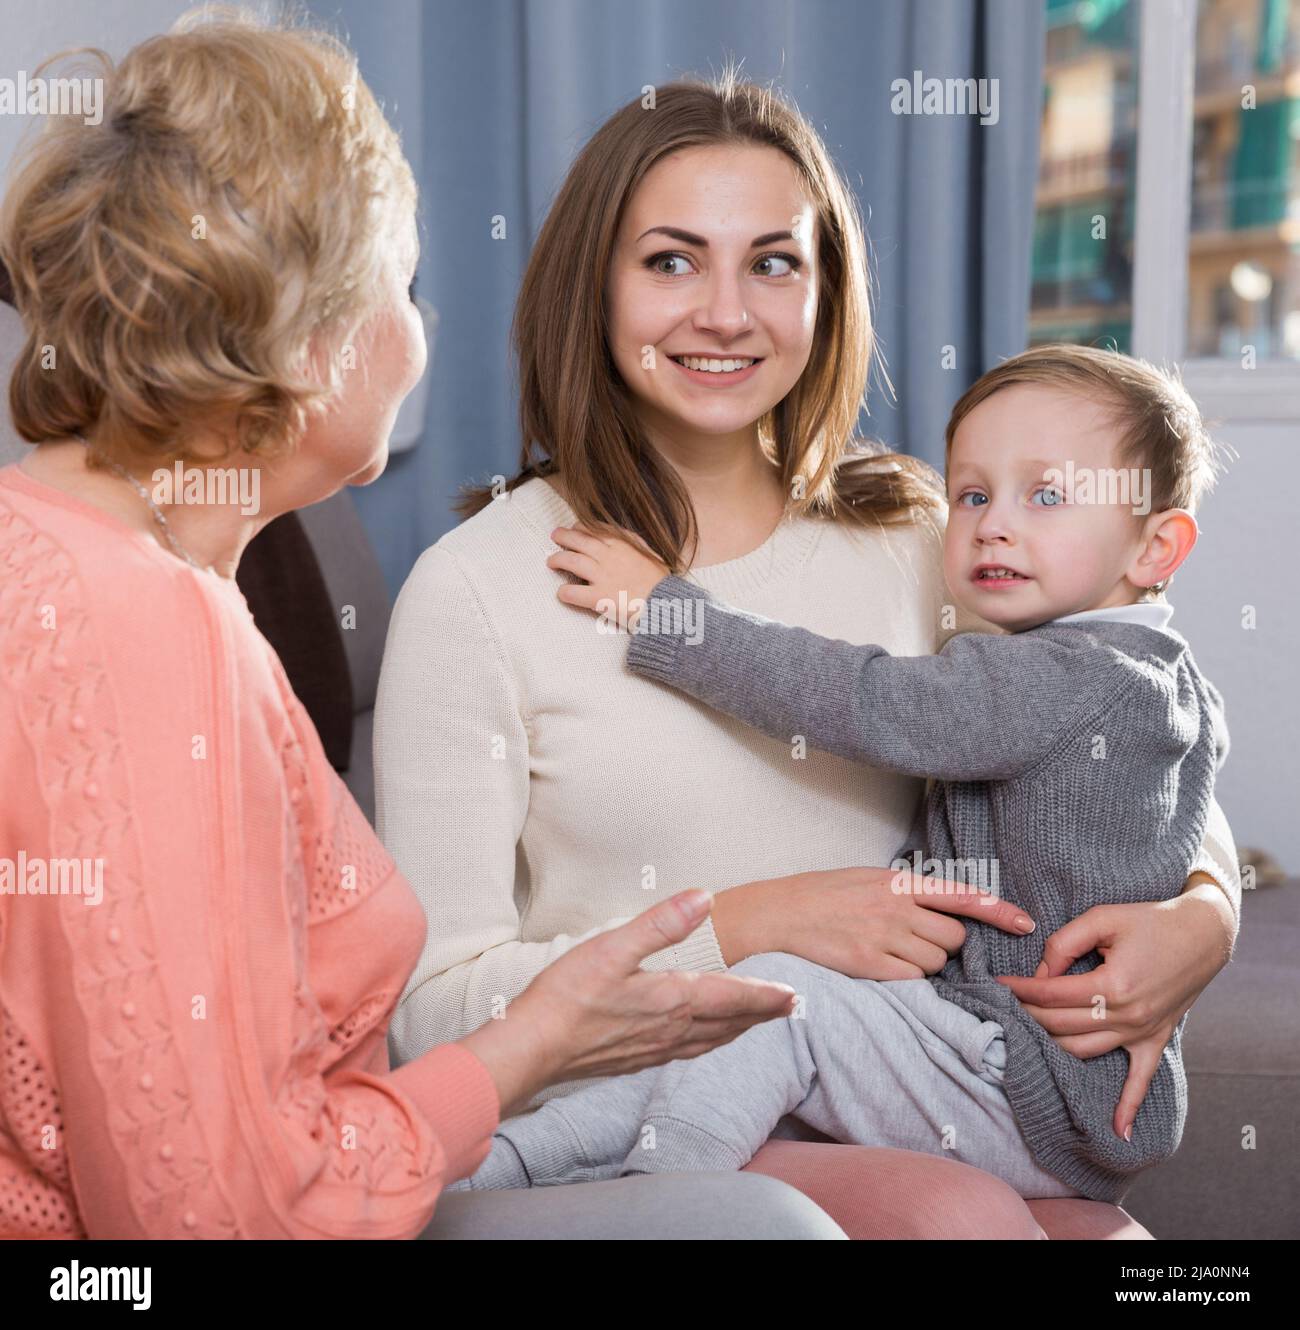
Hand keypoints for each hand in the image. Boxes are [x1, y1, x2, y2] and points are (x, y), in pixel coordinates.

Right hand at [461, 889, 797, 1116]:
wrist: (533, 1047)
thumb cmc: (568, 995)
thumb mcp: (614, 946)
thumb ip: (662, 923)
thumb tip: (704, 898)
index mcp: (672, 999)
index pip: (733, 997)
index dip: (766, 995)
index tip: (793, 994)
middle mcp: (672, 1029)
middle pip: (730, 1023)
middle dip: (762, 1014)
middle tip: (790, 1008)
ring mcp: (655, 1048)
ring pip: (712, 1040)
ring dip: (740, 1030)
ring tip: (757, 1023)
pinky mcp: (637, 1058)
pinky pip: (689, 1051)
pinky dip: (710, 1043)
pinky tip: (703, 1040)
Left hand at [546, 524, 669, 630]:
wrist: (665, 604)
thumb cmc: (661, 582)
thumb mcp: (652, 555)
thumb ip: (637, 544)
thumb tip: (628, 538)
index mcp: (622, 544)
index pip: (594, 528)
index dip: (581, 528)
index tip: (576, 529)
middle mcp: (608, 556)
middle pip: (578, 539)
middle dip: (563, 536)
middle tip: (555, 536)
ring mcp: (601, 576)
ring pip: (570, 560)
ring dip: (557, 559)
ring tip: (551, 562)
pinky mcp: (598, 597)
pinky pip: (573, 592)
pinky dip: (564, 592)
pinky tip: (561, 593)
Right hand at [713, 865, 1038, 978]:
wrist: (778, 914)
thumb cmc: (821, 896)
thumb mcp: (866, 879)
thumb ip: (904, 892)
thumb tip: (939, 909)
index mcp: (898, 881)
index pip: (961, 894)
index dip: (998, 911)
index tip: (1026, 925)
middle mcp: (897, 907)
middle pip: (953, 938)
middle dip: (945, 946)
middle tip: (916, 943)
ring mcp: (884, 936)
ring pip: (934, 962)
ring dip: (923, 964)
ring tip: (890, 953)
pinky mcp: (870, 964)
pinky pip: (911, 979)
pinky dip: (904, 979)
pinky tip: (880, 967)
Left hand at [993, 890, 1231, 1141]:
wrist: (1203, 934)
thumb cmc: (1150, 921)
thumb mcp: (1102, 918)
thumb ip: (1064, 943)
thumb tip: (1040, 973)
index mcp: (1113, 985)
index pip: (1051, 993)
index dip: (1020, 989)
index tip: (997, 984)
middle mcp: (1128, 1015)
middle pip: (1061, 1024)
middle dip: (1027, 1013)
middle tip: (1004, 1004)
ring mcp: (1143, 1032)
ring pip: (1084, 1050)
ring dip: (1051, 1044)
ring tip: (1025, 1034)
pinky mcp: (1155, 1040)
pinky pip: (1141, 1080)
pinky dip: (1128, 1106)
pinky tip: (1117, 1130)